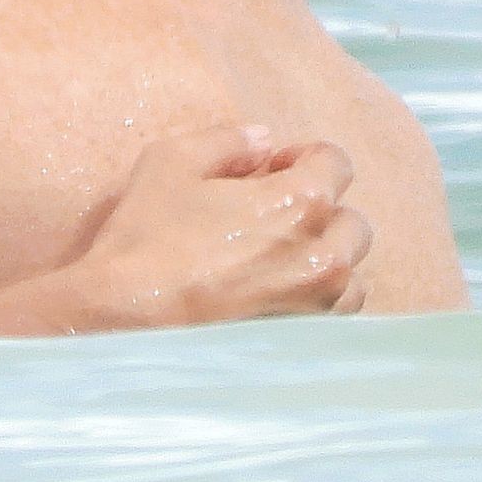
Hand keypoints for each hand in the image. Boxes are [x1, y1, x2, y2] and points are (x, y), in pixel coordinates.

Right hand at [77, 125, 372, 326]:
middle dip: (319, 209)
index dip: (302, 156)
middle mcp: (323, 254)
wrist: (129, 314)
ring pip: (350, 271)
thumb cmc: (148, 234)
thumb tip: (264, 140)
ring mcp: (319, 305)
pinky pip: (336, 314)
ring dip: (323, 256)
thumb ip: (226, 140)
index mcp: (299, 202)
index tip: (271, 169)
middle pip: (351, 220)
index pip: (336, 162)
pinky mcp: (305, 341)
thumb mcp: (172, 161)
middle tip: (271, 214)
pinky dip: (318, 297)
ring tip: (278, 258)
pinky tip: (275, 292)